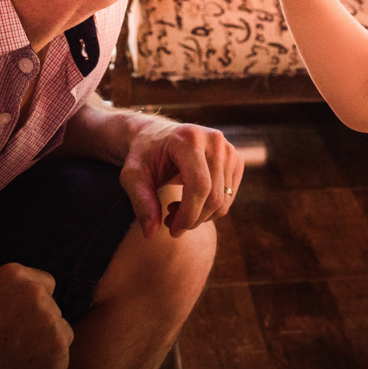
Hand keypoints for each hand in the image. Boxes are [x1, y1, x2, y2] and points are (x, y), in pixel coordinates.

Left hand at [118, 117, 242, 238]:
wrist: (156, 135)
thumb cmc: (143, 156)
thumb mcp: (132, 176)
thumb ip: (141, 202)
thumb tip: (151, 233)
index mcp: (189, 139)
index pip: (199, 185)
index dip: (188, 214)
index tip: (172, 231)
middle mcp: (214, 140)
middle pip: (214, 196)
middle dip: (193, 219)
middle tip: (170, 223)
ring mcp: (228, 149)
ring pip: (223, 200)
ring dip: (200, 216)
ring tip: (175, 210)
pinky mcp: (235, 159)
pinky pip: (228, 196)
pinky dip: (210, 208)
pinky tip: (190, 202)